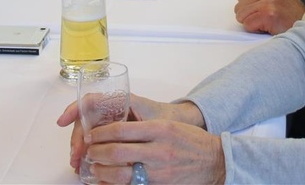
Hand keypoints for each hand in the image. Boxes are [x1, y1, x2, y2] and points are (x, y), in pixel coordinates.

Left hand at [87, 114, 222, 183]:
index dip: (101, 133)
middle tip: (89, 152)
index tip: (91, 135)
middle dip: (96, 152)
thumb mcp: (168, 126)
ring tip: (95, 168)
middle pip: (116, 152)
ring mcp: (159, 172)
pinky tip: (108, 183)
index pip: (120, 129)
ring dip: (102, 172)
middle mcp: (158, 150)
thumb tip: (113, 133)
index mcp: (159, 129)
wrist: (215, 161)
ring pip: (120, 174)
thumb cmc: (190, 141)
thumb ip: (143, 129)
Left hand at [234, 0, 304, 34]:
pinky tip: (267, 28)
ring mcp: (269, 3)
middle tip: (263, 20)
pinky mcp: (268, 15)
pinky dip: (254, 30)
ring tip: (266, 23)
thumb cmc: (293, 16)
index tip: (261, 12)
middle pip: (239, 5)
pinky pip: (247, 24)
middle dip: (248, 15)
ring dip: (251, 23)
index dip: (249, 8)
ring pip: (241, 15)